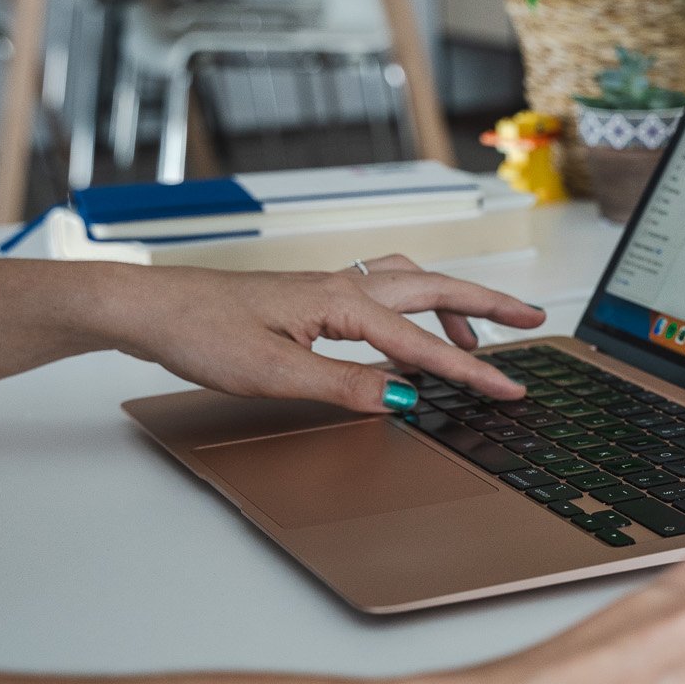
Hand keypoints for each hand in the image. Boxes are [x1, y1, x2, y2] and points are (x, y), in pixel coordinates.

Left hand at [98, 254, 544, 409]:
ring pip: (410, 285)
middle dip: (489, 305)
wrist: (151, 307)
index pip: (421, 342)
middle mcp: (341, 286)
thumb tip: (402, 398)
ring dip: (452, 304)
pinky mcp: (312, 299)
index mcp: (340, 302)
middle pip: (435, 288)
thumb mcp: (274, 373)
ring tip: (477, 336)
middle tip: (534, 319)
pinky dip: (413, 307)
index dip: (471, 369)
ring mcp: (328, 289)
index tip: (511, 387)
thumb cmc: (201, 332)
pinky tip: (407, 335)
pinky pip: (383, 294)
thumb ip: (345, 386)